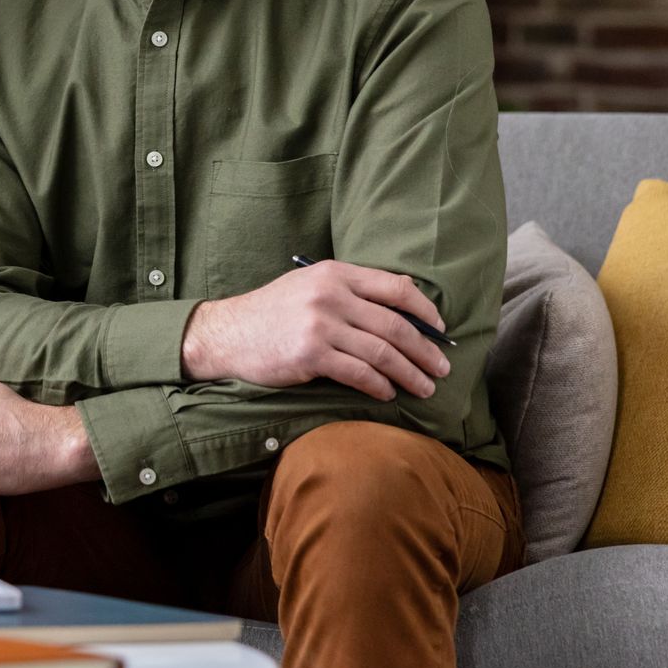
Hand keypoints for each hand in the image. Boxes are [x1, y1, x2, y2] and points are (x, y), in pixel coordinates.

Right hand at [182, 260, 451, 401]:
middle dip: (425, 351)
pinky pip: (359, 373)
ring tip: (424, 388)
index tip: (440, 331)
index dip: (425, 312)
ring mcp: (319, 325)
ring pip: (382, 352)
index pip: (395, 288)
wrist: (226, 334)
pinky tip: (387, 393)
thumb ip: (350, 289)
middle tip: (441, 369)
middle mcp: (329, 295)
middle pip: (395, 325)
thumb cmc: (271, 312)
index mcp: (333, 274)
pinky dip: (379, 386)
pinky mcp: (310, 355)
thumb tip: (405, 299)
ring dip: (410, 374)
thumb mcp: (308, 286)